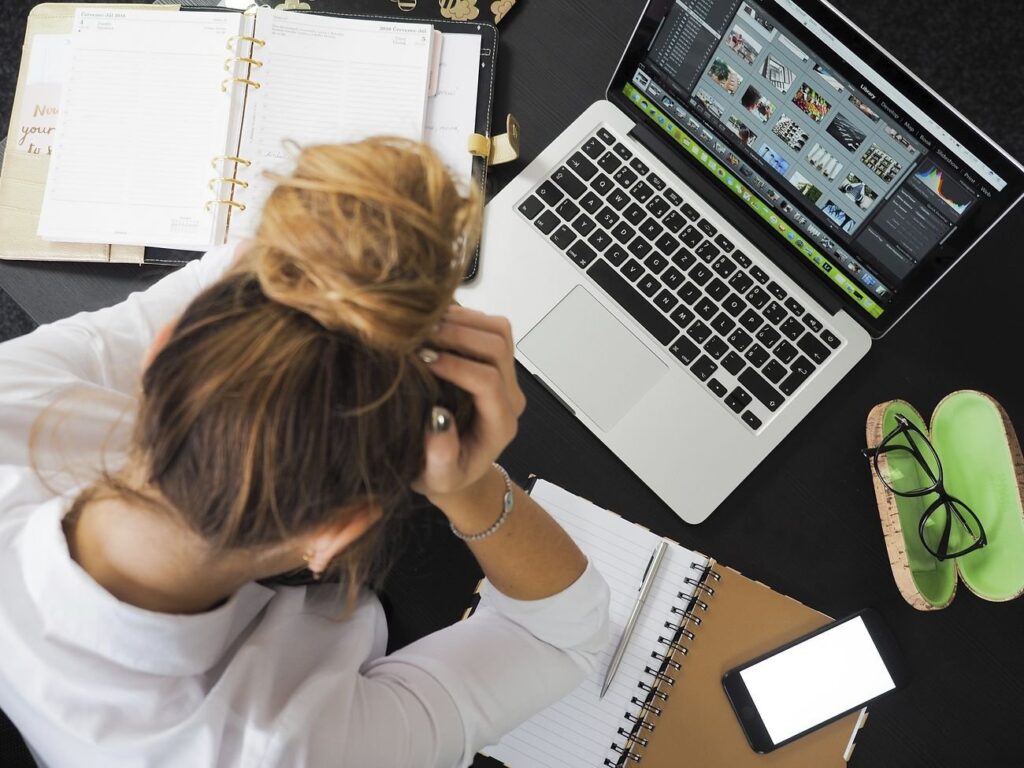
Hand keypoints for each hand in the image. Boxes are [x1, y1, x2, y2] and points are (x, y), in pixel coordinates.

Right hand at [413, 306, 525, 501]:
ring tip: (424, 325)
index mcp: (500, 424)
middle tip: (419, 335)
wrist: (456, 468)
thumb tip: (438, 418)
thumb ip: (441, 456)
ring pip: (498, 330)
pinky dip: (463, 317)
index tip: (422, 360)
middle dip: (458, 335)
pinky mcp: (495, 361)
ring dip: (462, 320)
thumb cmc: (444, 475)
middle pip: (497, 347)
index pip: (488, 381)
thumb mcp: (437, 478)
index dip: (456, 366)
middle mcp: (509, 396)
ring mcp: (505, 376)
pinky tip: (432, 323)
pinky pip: (489, 327)